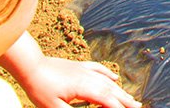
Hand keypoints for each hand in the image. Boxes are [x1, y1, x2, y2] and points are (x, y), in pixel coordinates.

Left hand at [0, 34, 141, 107]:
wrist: (31, 66)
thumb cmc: (40, 88)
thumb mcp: (54, 107)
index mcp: (85, 87)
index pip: (107, 100)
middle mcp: (89, 77)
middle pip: (111, 90)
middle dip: (125, 99)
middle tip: (138, 106)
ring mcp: (85, 70)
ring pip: (107, 81)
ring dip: (120, 90)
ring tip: (130, 97)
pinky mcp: (79, 67)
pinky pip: (99, 70)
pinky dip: (108, 75)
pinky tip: (114, 78)